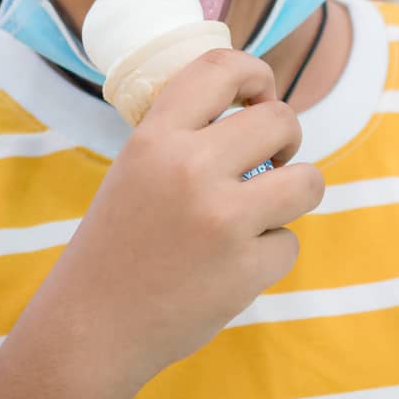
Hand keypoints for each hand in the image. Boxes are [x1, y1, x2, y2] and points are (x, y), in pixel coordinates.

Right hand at [40, 50, 324, 398]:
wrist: (90, 330)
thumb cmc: (117, 246)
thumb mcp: (134, 169)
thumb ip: (184, 137)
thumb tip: (254, 108)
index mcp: (155, 138)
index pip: (220, 68)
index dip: (256, 73)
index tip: (261, 95)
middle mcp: (190, 169)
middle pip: (280, 120)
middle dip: (289, 139)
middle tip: (273, 161)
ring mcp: (222, 219)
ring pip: (308, 181)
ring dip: (295, 193)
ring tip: (265, 209)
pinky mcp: (245, 270)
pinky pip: (289, 243)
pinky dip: (269, 255)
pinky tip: (233, 266)